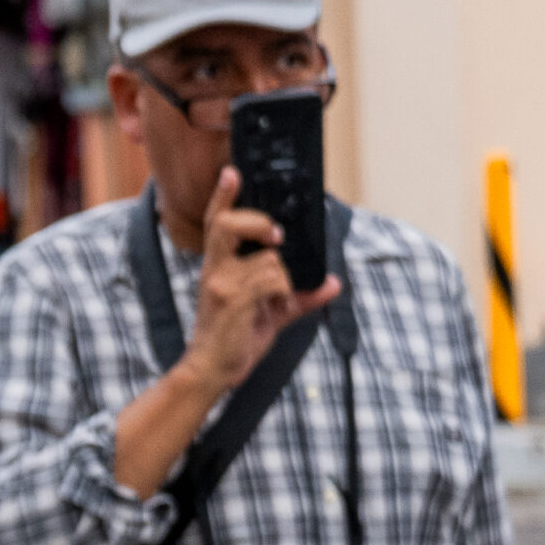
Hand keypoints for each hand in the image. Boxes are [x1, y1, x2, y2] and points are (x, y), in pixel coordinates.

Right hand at [179, 165, 342, 395]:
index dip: (223, 197)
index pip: (216, 224)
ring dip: (283, 277)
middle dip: (258, 222)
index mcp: (219, 267)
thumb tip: (333, 282)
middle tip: (276, 237)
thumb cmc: (234, 340)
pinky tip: (276, 306)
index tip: (231, 173)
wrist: (211, 371)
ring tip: (278, 297)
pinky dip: (284, 291)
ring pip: (268, 258)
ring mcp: (222, 284)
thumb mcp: (271, 313)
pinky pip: (272, 279)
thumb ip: (301, 294)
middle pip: (228, 224)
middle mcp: (216, 270)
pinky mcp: (232, 299)